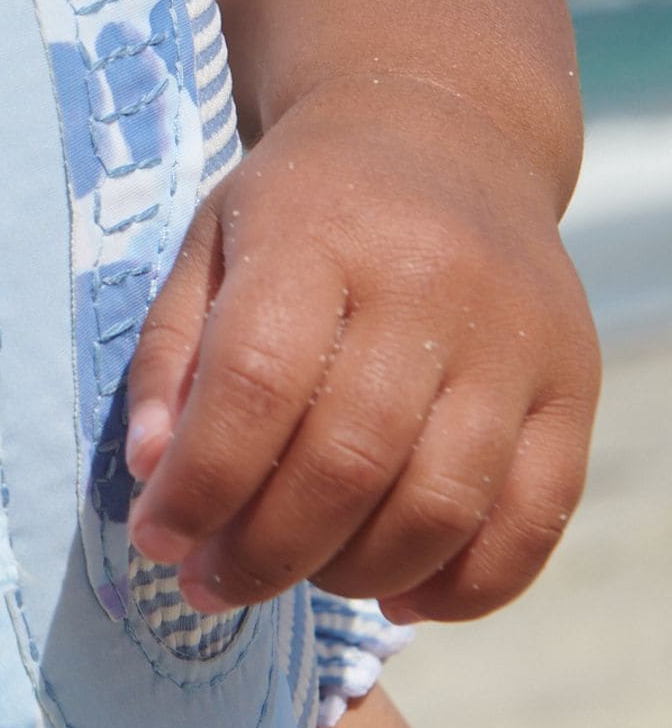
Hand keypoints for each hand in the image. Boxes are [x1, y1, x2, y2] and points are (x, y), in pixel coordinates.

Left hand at [123, 79, 600, 622]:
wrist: (445, 134)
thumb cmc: (307, 206)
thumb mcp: (212, 242)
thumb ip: (172, 355)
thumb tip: (153, 476)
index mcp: (321, 235)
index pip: (257, 382)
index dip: (201, 483)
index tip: (160, 542)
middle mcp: (431, 283)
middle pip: (349, 460)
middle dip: (266, 551)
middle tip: (217, 584)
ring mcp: (516, 338)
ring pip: (439, 504)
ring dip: (354, 574)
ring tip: (300, 576)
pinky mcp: (574, 384)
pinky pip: (533, 520)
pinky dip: (464, 587)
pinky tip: (398, 593)